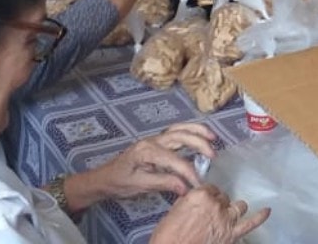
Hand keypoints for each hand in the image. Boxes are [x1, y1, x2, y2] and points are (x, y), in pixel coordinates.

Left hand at [96, 123, 217, 200]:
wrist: (104, 178)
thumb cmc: (119, 183)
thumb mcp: (139, 186)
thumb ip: (163, 183)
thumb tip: (186, 188)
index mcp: (147, 151)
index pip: (175, 161)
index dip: (189, 173)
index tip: (198, 185)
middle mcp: (152, 141)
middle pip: (180, 137)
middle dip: (199, 144)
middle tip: (213, 156)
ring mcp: (154, 139)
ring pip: (179, 129)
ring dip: (197, 131)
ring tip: (213, 137)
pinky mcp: (156, 141)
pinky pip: (176, 131)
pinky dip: (190, 131)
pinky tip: (200, 135)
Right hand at [148, 185, 269, 243]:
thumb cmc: (167, 236)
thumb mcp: (173, 212)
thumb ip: (188, 202)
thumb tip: (194, 200)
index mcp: (200, 195)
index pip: (210, 189)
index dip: (208, 195)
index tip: (205, 200)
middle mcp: (216, 204)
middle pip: (223, 198)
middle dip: (218, 204)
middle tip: (210, 213)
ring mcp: (226, 219)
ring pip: (238, 207)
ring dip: (233, 209)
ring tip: (228, 214)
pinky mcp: (232, 234)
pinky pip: (251, 223)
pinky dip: (260, 217)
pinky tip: (267, 211)